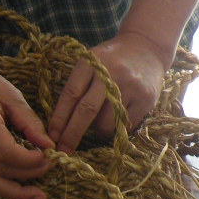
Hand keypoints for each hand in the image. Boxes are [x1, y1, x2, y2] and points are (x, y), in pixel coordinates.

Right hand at [0, 56, 53, 198]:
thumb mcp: (9, 93)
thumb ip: (28, 120)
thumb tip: (48, 144)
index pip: (9, 154)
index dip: (32, 161)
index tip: (49, 156)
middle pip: (3, 170)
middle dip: (31, 175)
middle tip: (49, 168)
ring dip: (14, 195)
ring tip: (38, 197)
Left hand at [47, 32, 167, 153]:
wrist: (146, 47)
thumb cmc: (111, 58)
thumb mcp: (91, 62)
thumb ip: (78, 85)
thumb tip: (62, 123)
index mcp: (91, 62)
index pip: (70, 94)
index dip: (59, 118)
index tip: (51, 136)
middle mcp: (111, 73)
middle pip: (86, 111)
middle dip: (72, 134)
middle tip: (63, 151)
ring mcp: (130, 86)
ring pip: (106, 123)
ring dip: (97, 129)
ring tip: (101, 118)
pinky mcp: (146, 99)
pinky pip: (124, 126)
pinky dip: (116, 127)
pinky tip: (118, 116)